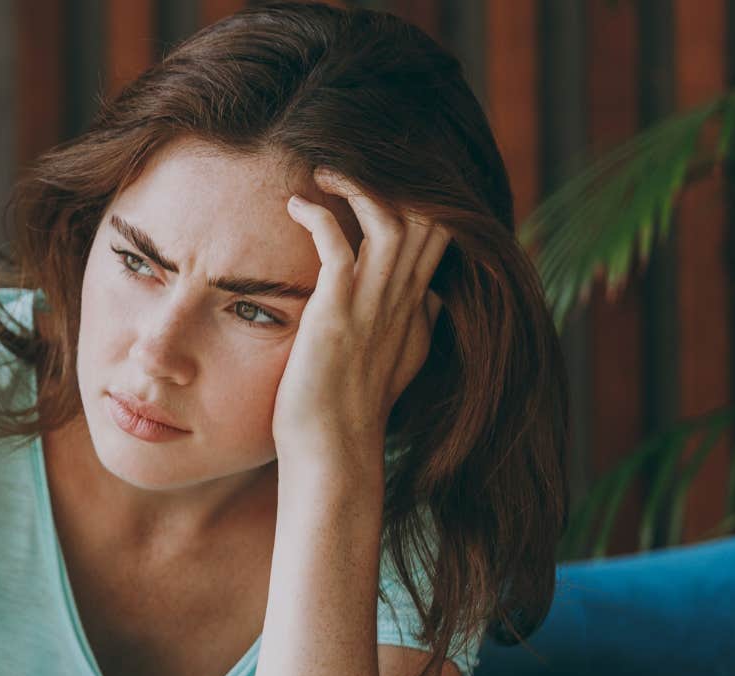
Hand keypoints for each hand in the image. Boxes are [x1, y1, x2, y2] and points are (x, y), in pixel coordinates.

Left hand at [273, 167, 450, 465]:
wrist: (332, 451)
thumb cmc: (353, 407)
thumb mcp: (401, 361)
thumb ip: (420, 325)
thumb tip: (436, 300)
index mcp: (416, 304)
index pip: (438, 230)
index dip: (417, 196)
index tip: (381, 179)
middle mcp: (403, 298)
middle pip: (426, 213)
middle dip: (391, 179)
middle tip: (346, 166)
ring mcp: (373, 304)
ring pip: (390, 218)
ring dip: (356, 186)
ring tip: (321, 174)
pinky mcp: (337, 313)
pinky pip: (337, 245)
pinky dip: (318, 216)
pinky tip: (296, 207)